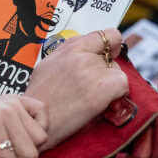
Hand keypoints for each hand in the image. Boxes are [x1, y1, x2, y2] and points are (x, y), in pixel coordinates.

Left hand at [0, 91, 48, 157]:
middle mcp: (6, 110)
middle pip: (30, 152)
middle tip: (2, 153)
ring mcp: (14, 102)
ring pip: (40, 137)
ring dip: (27, 144)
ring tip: (10, 142)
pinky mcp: (19, 98)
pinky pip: (43, 112)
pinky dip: (37, 124)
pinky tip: (21, 130)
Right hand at [25, 27, 128, 149]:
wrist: (35, 123)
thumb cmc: (40, 99)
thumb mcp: (47, 66)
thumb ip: (69, 54)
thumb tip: (90, 49)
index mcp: (68, 49)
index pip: (104, 35)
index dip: (111, 45)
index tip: (110, 54)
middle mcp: (80, 56)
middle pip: (111, 56)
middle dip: (107, 70)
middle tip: (95, 87)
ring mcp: (90, 71)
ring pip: (118, 72)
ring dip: (112, 85)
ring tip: (94, 98)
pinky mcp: (101, 90)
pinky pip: (123, 84)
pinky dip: (119, 95)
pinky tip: (105, 104)